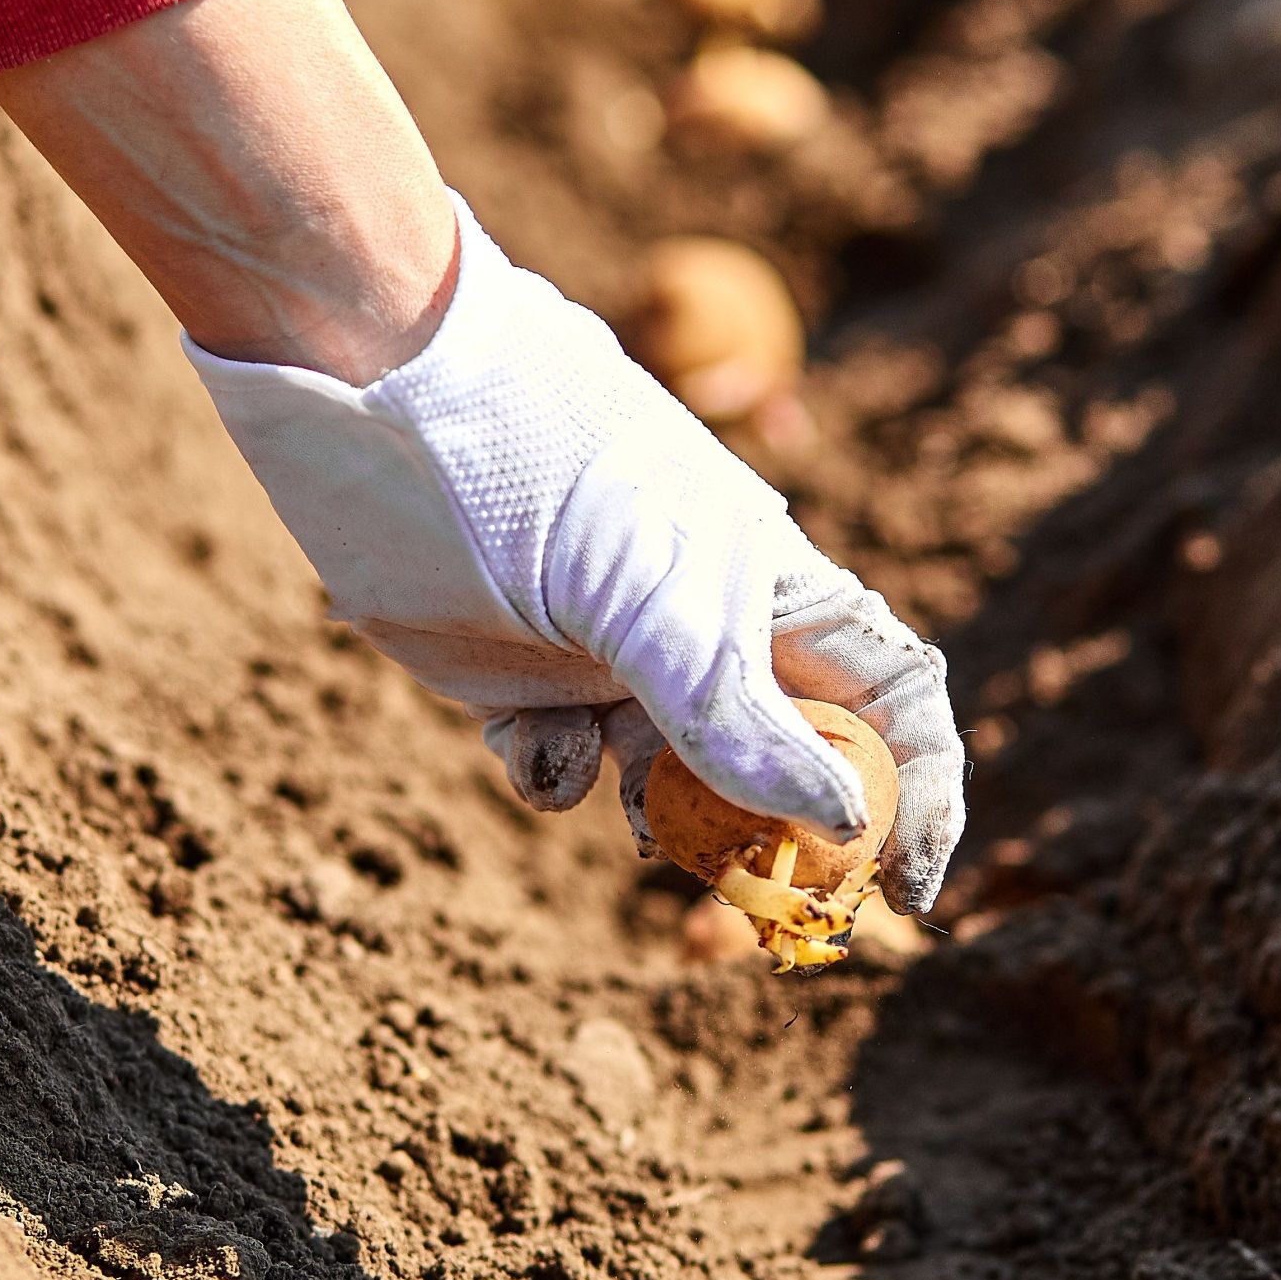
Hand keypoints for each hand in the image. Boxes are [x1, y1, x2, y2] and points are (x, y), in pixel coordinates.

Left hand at [185, 195, 965, 912]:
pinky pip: (565, 761)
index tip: (908, 891)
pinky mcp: (516, 668)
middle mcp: (701, 619)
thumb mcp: (635, 593)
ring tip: (638, 826)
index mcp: (768, 584)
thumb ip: (728, 710)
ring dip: (663, 818)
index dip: (917, 787)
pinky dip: (554, 774)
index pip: (889, 694)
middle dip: (779, 835)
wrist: (364, 378)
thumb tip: (842, 819)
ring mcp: (608, 646)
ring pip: (670, 776)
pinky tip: (527, 742)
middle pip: (782, 758)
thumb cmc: (523, 458)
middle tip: (756, 901)